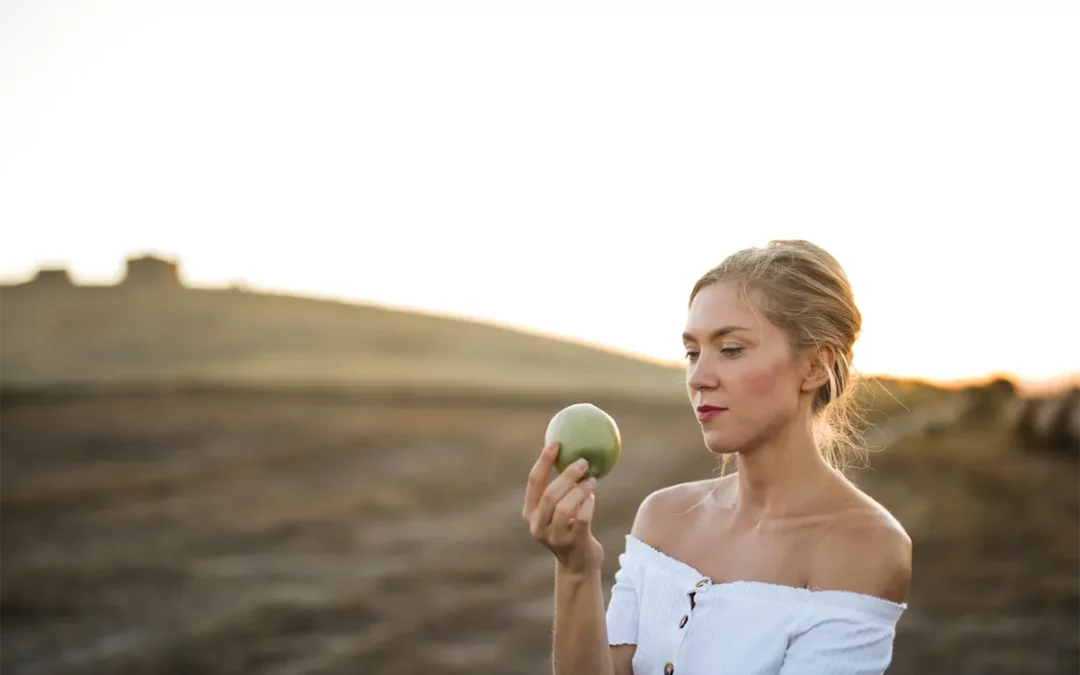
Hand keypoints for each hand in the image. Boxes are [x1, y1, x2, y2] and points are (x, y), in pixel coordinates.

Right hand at [522, 441, 603, 573]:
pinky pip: (582, 519)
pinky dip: (589, 505)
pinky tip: (593, 497)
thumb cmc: (570, 529)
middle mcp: (537, 525)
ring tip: (592, 480)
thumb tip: (575, 455)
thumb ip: (561, 490)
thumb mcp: (559, 510)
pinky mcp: (572, 544)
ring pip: (565, 507)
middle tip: (583, 462)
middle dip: (567, 475)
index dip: (544, 461)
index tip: (556, 443)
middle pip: (550, 494)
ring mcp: (554, 537)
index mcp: (530, 512)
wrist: (578, 565)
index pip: (534, 482)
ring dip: (580, 491)